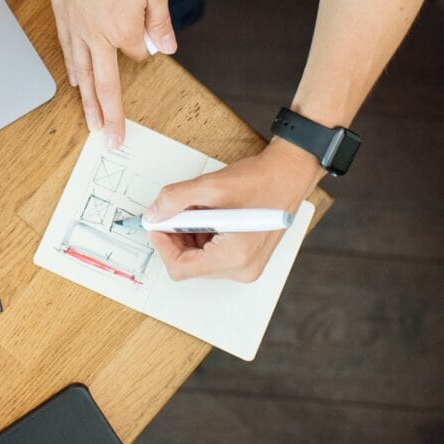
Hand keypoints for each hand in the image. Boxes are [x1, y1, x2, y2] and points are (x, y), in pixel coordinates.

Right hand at [47, 0, 175, 147]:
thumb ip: (160, 22)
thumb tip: (164, 49)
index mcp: (122, 30)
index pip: (137, 54)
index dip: (144, 46)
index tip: (147, 33)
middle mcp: (95, 35)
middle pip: (102, 83)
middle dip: (107, 114)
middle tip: (108, 139)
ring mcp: (75, 25)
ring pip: (80, 71)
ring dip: (86, 100)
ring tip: (90, 121)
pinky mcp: (61, 11)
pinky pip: (66, 49)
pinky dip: (71, 68)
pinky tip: (73, 78)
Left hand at [145, 138, 321, 281]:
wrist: (289, 175)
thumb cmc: (261, 180)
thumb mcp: (211, 186)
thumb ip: (175, 200)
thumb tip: (153, 215)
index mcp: (234, 257)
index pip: (180, 268)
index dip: (162, 244)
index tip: (158, 222)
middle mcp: (242, 269)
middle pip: (189, 265)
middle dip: (177, 236)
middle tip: (178, 210)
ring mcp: (246, 266)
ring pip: (199, 260)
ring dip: (190, 234)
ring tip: (201, 208)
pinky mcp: (247, 259)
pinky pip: (213, 255)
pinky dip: (204, 235)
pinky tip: (212, 214)